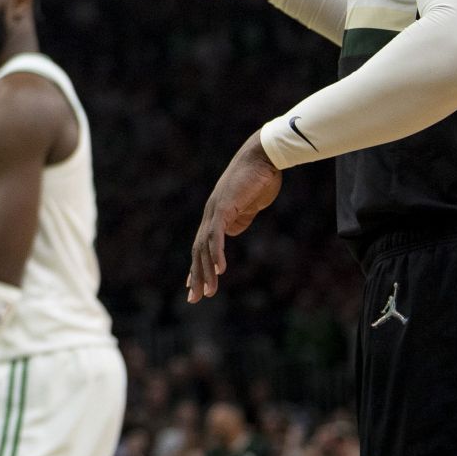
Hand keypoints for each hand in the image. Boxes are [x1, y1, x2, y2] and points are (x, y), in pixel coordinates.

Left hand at [187, 133, 282, 303]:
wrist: (263, 157)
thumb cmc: (259, 179)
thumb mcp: (249, 206)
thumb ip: (239, 219)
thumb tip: (232, 232)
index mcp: (217, 215)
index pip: (202, 245)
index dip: (197, 266)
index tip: (193, 286)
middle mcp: (211, 214)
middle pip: (198, 250)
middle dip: (197, 276)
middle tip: (195, 299)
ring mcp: (215, 210)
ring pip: (205, 247)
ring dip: (206, 271)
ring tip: (208, 292)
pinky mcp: (225, 207)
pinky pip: (217, 234)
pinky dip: (216, 253)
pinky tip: (219, 270)